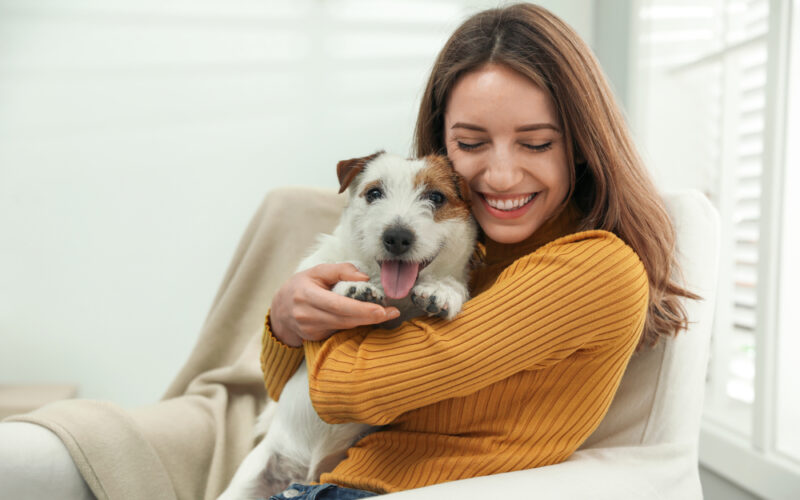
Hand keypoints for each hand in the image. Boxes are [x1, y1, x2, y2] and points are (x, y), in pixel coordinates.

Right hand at [269, 263, 400, 346]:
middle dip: (370, 317)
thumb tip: (364, 278)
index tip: (381, 309)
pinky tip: (366, 318)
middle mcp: (306, 315)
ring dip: (366, 322)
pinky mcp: (314, 338)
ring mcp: (310, 329)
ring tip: (386, 314)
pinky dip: (354, 325)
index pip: (337, 305)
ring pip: (344, 327)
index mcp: (306, 295)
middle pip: (344, 319)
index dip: (360, 309)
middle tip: (392, 313)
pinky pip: (339, 331)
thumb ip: (341, 270)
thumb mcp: (317, 271)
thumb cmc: (301, 286)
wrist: (280, 310)